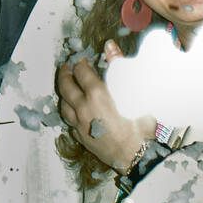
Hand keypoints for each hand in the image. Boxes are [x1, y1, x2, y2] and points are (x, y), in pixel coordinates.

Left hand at [57, 42, 156, 172]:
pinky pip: (69, 121)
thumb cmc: (139, 124)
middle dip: (65, 73)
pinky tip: (74, 109)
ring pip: (63, 104)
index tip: (82, 59)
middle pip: (65, 85)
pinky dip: (69, 111)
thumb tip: (109, 46)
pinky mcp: (80, 137)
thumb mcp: (133, 91)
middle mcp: (83, 108)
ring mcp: (79, 124)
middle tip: (67, 67)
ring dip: (64, 93)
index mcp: (96, 94)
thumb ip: (118, 65)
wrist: (136, 156)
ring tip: (67, 86)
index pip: (80, 71)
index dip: (80, 62)